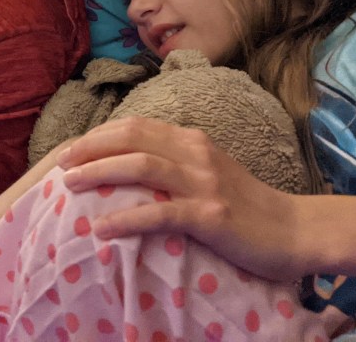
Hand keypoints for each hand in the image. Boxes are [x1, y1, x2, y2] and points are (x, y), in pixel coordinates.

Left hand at [58, 116, 307, 280]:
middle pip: (131, 138)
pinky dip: (126, 218)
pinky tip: (103, 228)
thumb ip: (176, 162)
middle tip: (60, 165)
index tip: (71, 149)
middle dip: (90, 148)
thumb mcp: (209, 171)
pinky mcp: (211, 217)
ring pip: (140, 167)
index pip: (136, 126)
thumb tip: (129, 165)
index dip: (99, 135)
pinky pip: (159, 214)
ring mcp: (204, 183)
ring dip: (99, 173)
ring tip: (70, 186)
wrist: (295, 231)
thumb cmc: (247, 205)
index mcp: (192, 140)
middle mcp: (196, 152)